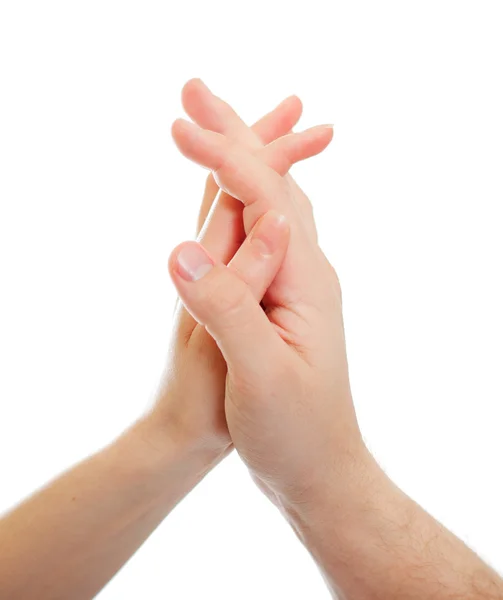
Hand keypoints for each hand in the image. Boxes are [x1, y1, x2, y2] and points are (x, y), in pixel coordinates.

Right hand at [169, 108, 359, 507]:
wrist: (321, 468)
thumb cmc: (296, 432)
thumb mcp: (261, 375)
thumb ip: (227, 307)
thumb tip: (181, 247)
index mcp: (304, 280)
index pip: (266, 196)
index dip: (224, 156)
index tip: (179, 128)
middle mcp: (306, 271)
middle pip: (274, 185)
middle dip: (234, 135)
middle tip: (194, 92)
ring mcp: (295, 284)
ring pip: (270, 203)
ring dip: (238, 158)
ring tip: (210, 124)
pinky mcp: (281, 301)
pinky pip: (263, 232)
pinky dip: (242, 199)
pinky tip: (235, 196)